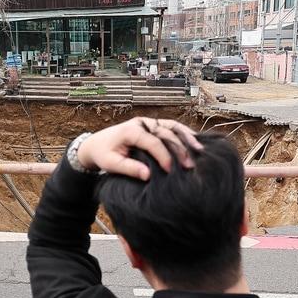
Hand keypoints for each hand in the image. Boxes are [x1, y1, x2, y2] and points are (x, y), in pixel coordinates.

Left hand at [76, 118, 202, 179]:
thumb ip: (129, 168)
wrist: (97, 144)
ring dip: (186, 138)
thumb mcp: (111, 164)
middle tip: (190, 165)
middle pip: (166, 133)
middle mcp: (141, 123)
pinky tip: (194, 143)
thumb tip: (147, 175)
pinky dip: (183, 134)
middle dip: (180, 149)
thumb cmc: (103, 154)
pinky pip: (171, 127)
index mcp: (130, 130)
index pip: (152, 141)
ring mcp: (148, 122)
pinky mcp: (153, 125)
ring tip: (199, 150)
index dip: (163, 155)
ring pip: (172, 126)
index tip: (170, 170)